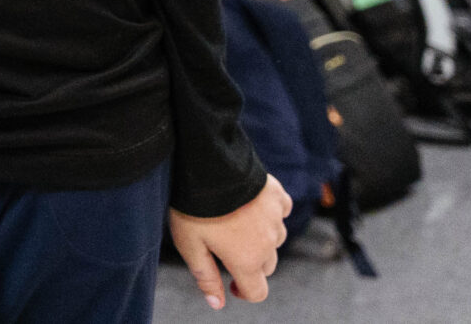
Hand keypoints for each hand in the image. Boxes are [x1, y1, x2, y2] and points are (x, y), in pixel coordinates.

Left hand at [169, 175, 291, 307]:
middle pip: (266, 266)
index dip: (243, 292)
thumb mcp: (190, 246)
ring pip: (275, 239)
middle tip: (226, 247)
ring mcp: (276, 219)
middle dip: (249, 264)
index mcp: (247, 261)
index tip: (231, 284)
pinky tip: (252, 205)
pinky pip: (280, 211)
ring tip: (234, 222)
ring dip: (261, 238)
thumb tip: (217, 304)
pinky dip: (270, 213)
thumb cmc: (194, 207)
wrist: (208, 166)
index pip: (257, 292)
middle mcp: (268, 244)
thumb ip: (206, 277)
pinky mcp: (278, 196)